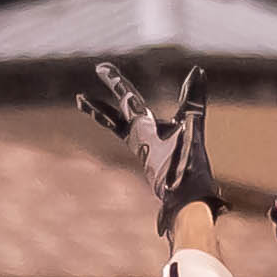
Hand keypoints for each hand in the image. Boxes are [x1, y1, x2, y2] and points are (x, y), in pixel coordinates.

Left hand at [75, 63, 223, 233]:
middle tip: (79, 98)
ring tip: (96, 113)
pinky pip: (140, 145)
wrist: (186, 207)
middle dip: (99, 107)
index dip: (116, 82)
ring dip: (110, 121)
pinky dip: (137, 135)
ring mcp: (145, 155)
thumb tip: (197, 70)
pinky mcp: (153, 166)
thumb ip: (194, 100)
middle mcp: (138, 142)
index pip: (127, 99)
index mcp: (142, 131)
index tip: (100, 68)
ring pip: (123, 133)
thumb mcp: (192, 130)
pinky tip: (145, 135)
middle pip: (114, 119)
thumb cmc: (188, 170)